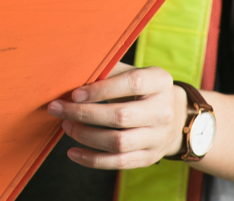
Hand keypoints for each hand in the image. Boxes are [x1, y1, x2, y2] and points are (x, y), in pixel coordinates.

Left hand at [47, 63, 186, 168]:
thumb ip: (108, 70)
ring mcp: (159, 137)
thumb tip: (73, 72)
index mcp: (159, 82)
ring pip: (119, 142)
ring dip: (86, 136)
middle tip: (58, 109)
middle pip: (121, 116)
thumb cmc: (140, 89)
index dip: (100, 89)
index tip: (74, 93)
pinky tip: (73, 152)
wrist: (174, 116)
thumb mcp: (132, 72)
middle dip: (84, 114)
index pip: (131, 83)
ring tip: (66, 125)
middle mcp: (163, 111)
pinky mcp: (150, 157)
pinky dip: (93, 160)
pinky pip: (120, 162)